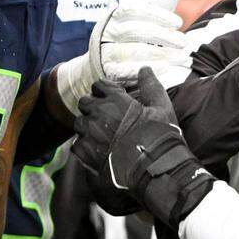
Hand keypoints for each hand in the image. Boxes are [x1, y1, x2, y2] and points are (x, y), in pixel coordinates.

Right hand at [55, 0, 189, 115]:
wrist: (98, 64)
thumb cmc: (125, 39)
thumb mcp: (137, 22)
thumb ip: (154, 10)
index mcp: (114, 16)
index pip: (135, 10)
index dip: (158, 15)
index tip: (178, 23)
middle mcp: (107, 32)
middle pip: (135, 31)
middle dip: (163, 36)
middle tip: (184, 42)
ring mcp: (104, 52)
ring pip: (133, 50)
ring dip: (160, 54)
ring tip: (180, 57)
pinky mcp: (107, 71)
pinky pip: (126, 70)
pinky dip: (147, 68)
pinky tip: (165, 68)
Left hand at [72, 68, 212, 228]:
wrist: (157, 169)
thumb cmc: (161, 137)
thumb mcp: (162, 107)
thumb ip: (151, 86)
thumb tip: (144, 68)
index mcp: (116, 100)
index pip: (99, 85)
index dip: (103, 91)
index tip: (110, 98)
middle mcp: (99, 113)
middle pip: (84, 103)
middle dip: (92, 107)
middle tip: (104, 117)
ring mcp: (91, 133)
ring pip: (79, 124)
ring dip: (87, 127)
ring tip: (100, 135)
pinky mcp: (86, 153)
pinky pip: (76, 145)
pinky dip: (84, 146)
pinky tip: (97, 150)